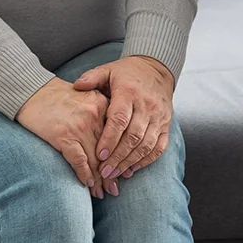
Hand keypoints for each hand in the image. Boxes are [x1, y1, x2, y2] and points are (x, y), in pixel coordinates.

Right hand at [15, 76, 110, 198]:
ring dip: (99, 180)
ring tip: (102, 193)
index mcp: (101, 104)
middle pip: (107, 150)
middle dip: (111, 173)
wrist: (32, 91)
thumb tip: (110, 144)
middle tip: (114, 190)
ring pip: (95, 159)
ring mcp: (79, 126)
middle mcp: (93, 115)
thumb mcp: (85, 98)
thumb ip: (99, 115)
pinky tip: (87, 184)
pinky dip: (84, 175)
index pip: (115, 136)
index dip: (119, 157)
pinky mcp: (63, 136)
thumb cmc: (58, 97)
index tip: (123, 172)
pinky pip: (79, 161)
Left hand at [73, 55, 174, 183]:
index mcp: (129, 92)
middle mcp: (146, 105)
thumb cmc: (127, 73)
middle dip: (117, 156)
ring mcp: (158, 116)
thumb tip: (76, 86)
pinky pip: (158, 147)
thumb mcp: (108, 70)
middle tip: (104, 171)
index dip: (109, 139)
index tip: (99, 155)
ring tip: (114, 174)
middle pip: (133, 136)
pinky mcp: (166, 125)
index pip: (120, 119)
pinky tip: (132, 169)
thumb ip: (92, 78)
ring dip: (129, 162)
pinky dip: (146, 161)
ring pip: (145, 144)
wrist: (156, 69)